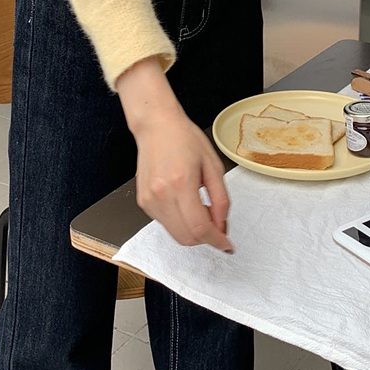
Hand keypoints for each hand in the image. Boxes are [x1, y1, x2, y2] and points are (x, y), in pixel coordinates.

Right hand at [116, 57, 233, 251]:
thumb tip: (222, 225)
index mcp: (181, 182)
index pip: (199, 227)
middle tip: (216, 220)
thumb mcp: (213, 165)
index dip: (216, 240)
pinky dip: (180, 221)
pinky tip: (184, 201)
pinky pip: (165, 223)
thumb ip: (221, 199)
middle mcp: (161, 194)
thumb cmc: (184, 138)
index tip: (226, 243)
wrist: (156, 126)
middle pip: (186, 237)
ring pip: (175, 234)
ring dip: (193, 230)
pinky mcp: (143, 202)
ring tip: (200, 206)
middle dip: (205, 237)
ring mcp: (148, 200)